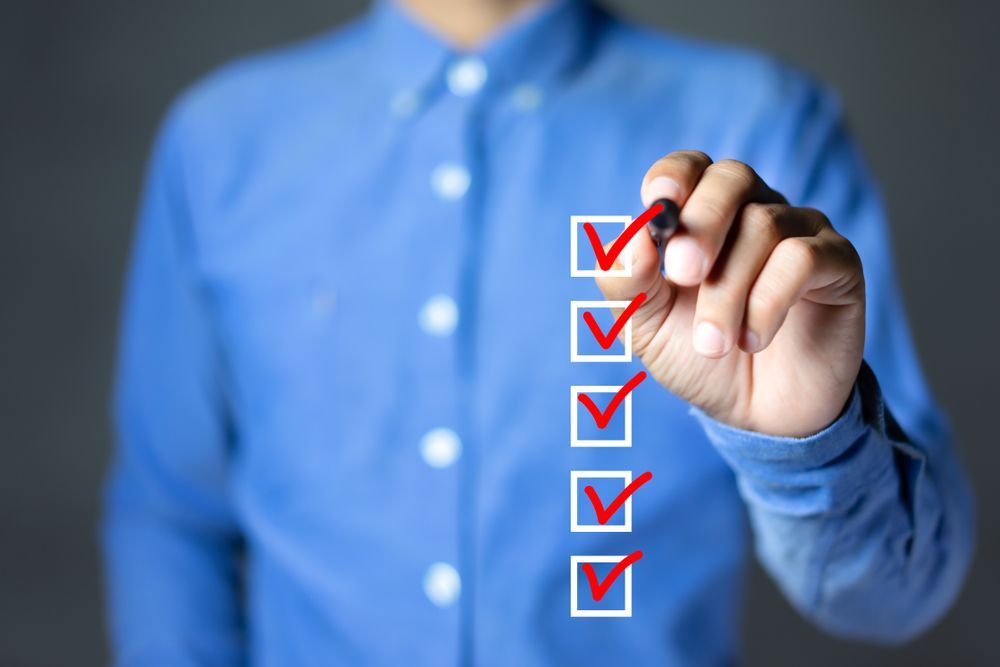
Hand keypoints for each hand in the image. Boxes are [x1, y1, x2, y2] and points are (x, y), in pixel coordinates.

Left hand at [595, 151, 864, 436]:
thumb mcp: (644, 325)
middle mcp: (754, 210)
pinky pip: (803, 258)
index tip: (656, 206)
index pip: (690, 167)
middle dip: (702, 223)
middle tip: (682, 274)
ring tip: (712, 343)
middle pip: (732, 178)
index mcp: (703, 214)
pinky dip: (767, 302)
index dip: (673, 177)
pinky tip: (751, 340)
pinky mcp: (838, 264)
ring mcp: (801, 232)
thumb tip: (630, 241)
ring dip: (727, 291)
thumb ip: (626, 282)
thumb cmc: (698, 355)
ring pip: (764, 226)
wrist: (756, 414)